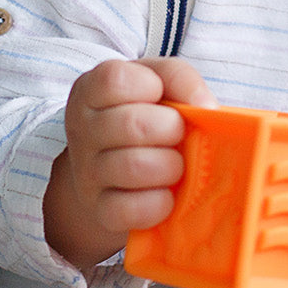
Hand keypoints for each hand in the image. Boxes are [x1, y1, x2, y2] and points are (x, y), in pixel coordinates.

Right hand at [43, 57, 215, 273]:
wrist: (118, 165)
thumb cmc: (145, 112)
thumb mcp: (158, 81)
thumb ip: (180, 78)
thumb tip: (205, 107)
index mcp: (91, 90)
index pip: (115, 81)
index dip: (151, 86)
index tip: (160, 95)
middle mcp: (82, 130)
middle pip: (132, 125)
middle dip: (172, 129)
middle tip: (179, 134)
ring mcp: (87, 172)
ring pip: (133, 167)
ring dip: (170, 166)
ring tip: (176, 164)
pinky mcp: (100, 209)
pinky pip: (129, 209)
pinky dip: (159, 203)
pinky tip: (166, 192)